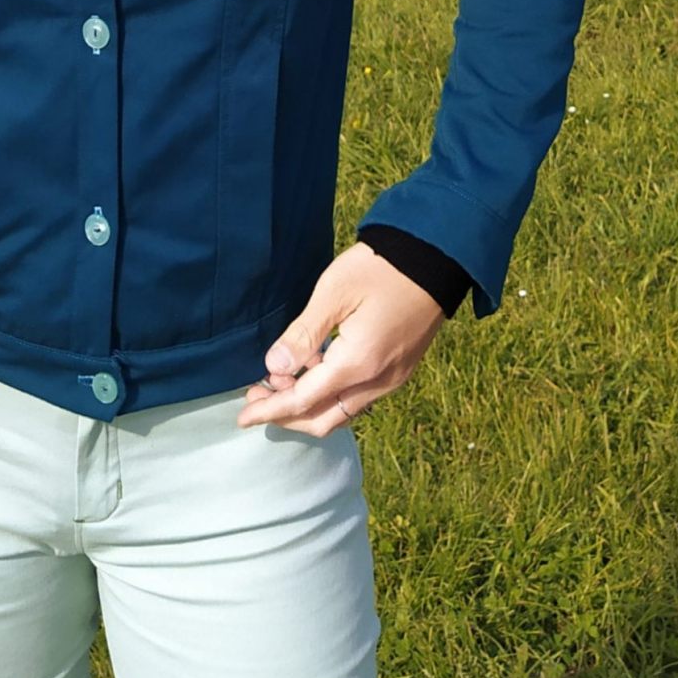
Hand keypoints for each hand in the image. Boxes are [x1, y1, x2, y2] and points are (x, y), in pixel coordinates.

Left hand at [235, 241, 445, 437]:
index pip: (304, 401)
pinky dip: (331, 395)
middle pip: (324, 419)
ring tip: (280, 381)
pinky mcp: (400, 369)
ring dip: (309, 407)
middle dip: (286, 415)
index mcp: (359, 364)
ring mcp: (393, 378)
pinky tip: (314, 369)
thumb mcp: (334, 292)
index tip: (243, 417)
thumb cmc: (381, 268)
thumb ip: (303, 334)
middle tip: (255, 398)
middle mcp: (378, 381)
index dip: (271, 410)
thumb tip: (274, 368)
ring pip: (343, 412)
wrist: (434, 258)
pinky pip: (359, 398)